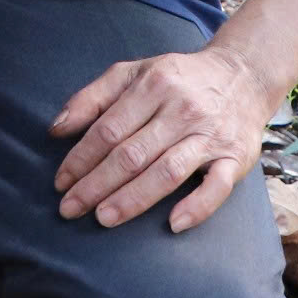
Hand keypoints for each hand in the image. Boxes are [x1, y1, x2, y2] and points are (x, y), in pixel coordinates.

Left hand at [47, 45, 280, 233]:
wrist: (242, 76)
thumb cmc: (177, 79)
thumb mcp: (132, 73)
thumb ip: (92, 97)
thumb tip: (56, 129)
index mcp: (153, 86)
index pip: (108, 129)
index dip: (81, 158)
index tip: (60, 182)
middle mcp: (181, 110)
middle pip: (132, 154)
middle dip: (96, 184)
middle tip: (70, 208)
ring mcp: (210, 136)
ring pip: (167, 172)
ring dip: (132, 198)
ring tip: (104, 218)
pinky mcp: (236, 157)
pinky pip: (217, 187)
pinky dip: (196, 206)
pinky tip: (172, 224)